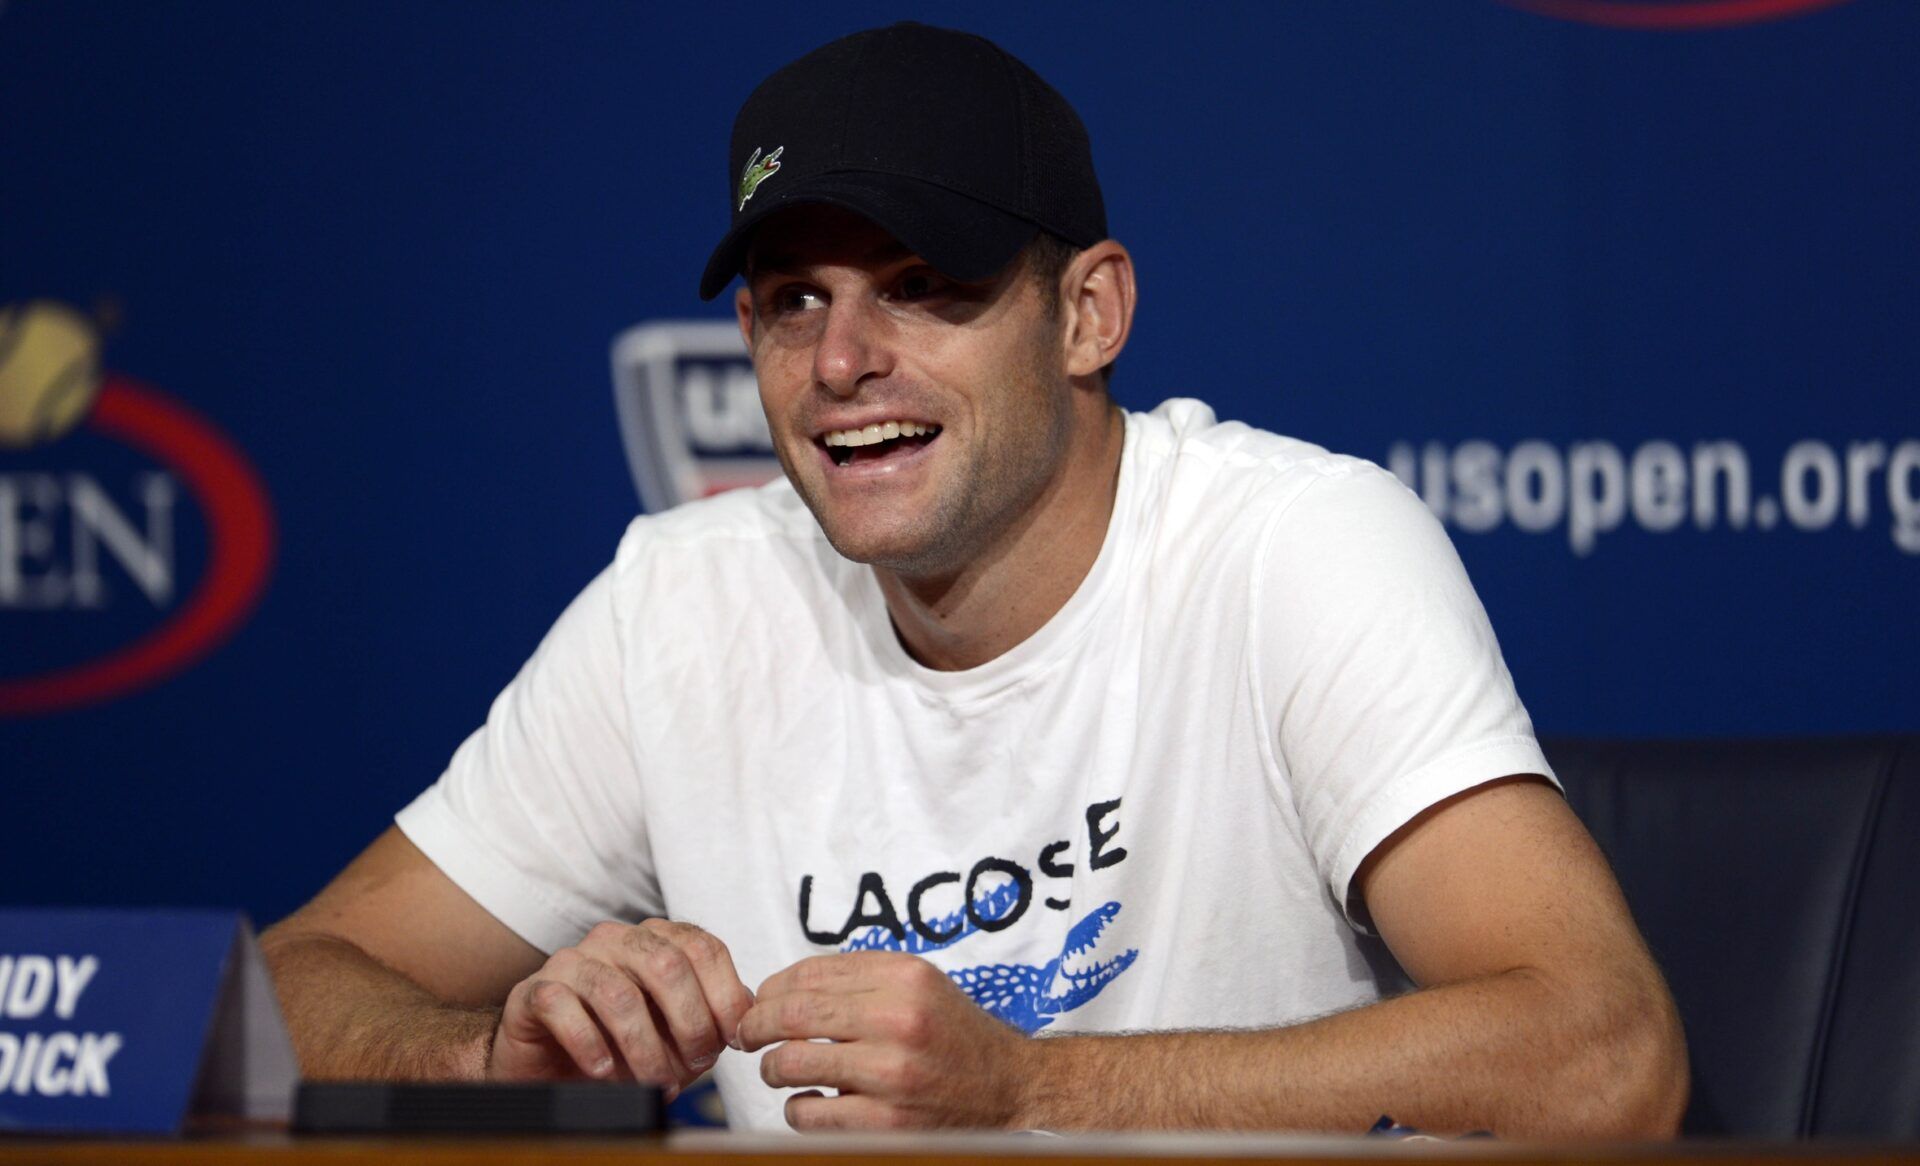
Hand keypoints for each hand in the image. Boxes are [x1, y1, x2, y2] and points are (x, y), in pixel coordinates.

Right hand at [489, 919, 752, 1096]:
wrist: (547, 1063)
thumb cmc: (620, 1044)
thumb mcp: (675, 1032)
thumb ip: (711, 1017)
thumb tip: (746, 1016)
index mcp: (655, 938)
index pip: (704, 948)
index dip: (724, 996)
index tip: (731, 1041)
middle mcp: (615, 939)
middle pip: (666, 965)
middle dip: (690, 1023)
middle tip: (695, 1065)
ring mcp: (572, 960)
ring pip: (618, 994)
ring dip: (644, 1048)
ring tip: (654, 1081)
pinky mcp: (534, 991)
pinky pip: (564, 1007)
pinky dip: (589, 1045)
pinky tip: (603, 1071)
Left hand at [737, 951, 1036, 1129]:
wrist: (1010, 1086)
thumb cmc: (956, 1034)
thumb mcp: (920, 983)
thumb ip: (860, 976)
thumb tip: (783, 987)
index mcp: (904, 977)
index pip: (809, 974)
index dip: (771, 989)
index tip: (761, 1003)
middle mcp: (898, 1020)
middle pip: (792, 1014)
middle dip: (756, 1025)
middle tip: (748, 1036)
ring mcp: (892, 1074)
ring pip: (790, 1063)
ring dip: (771, 1068)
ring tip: (778, 1069)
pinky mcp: (887, 1122)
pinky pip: (809, 1113)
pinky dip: (797, 1108)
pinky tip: (811, 1100)